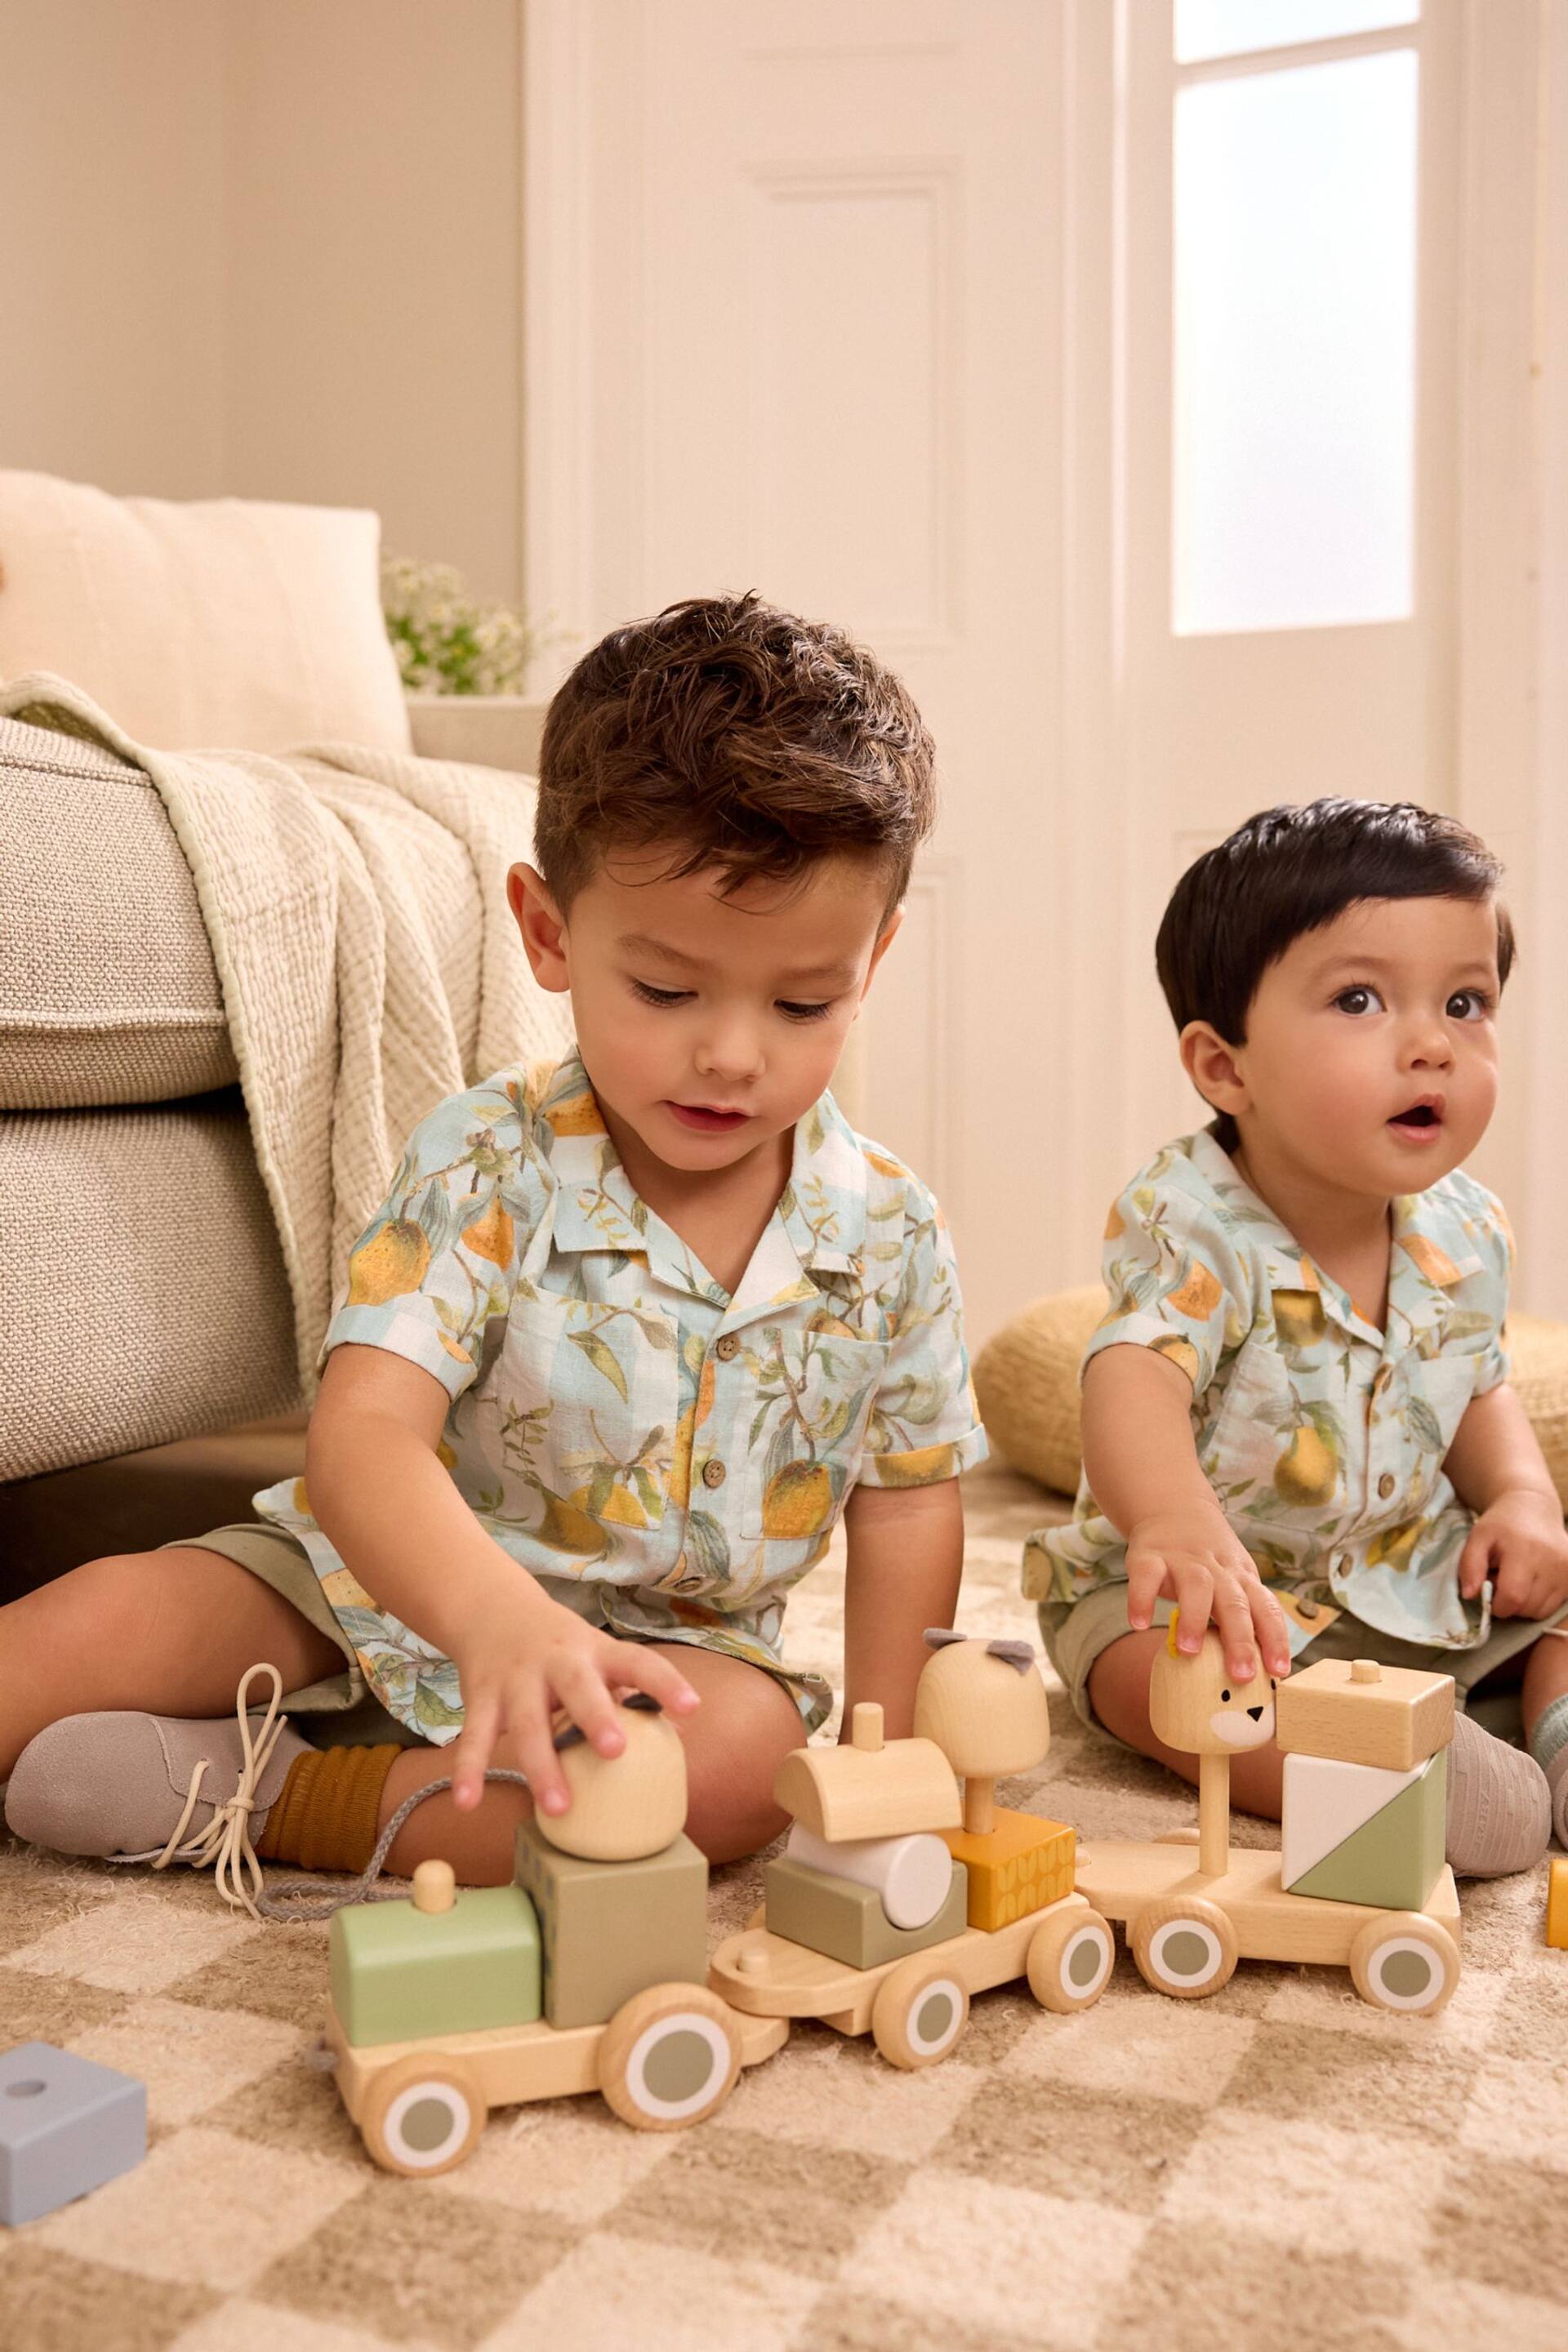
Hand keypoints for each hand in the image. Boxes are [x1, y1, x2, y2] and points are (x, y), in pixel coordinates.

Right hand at [443, 1579, 699, 1814]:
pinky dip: (469, 1770)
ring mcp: (517, 1679)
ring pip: (527, 1722)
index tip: (692, 1707)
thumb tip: (677, 1737)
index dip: (666, 1683)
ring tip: (558, 1808)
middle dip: (596, 1717)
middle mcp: (558, 1660)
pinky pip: (476, 1736)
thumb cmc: (562, 1647)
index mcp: (597, 1651)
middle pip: (578, 1687)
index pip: (638, 1662)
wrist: (492, 1609)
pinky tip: (468, 1802)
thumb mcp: (598, 1656)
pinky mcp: (482, 1697)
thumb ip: (630, 1692)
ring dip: (541, 1765)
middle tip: (615, 1750)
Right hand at [1125, 1510, 1292, 1683]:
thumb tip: (1256, 1673)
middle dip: (1241, 1639)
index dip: (1275, 1640)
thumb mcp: (1234, 1580)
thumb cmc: (1210, 1561)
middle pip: (1235, 1603)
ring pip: (1195, 1587)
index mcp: (1243, 1579)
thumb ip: (1242, 1618)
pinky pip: (1146, 1576)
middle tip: (1242, 1675)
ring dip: (1194, 1618)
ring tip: (1189, 1651)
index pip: (1266, 1609)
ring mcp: (1183, 1561)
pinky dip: (1141, 1599)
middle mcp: (1218, 1570)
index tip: (1279, 1672)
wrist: (1174, 1508)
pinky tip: (1138, 1624)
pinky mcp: (1149, 1556)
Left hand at [1459, 1488, 1567, 1619]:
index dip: (1496, 1604)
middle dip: (1509, 1603)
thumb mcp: (1477, 1538)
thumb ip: (1469, 1566)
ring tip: (1517, 1579)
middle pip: (1527, 1608)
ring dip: (1524, 1604)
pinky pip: (1553, 1606)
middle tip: (1502, 1580)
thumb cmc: (1501, 1525)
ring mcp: (1567, 1571)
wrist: (1534, 1509)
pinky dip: (1539, 1601)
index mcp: (1525, 1550)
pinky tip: (1532, 1581)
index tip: (1489, 1592)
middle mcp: (1552, 1562)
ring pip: (1540, 1612)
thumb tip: (1470, 1596)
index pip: (1513, 1597)